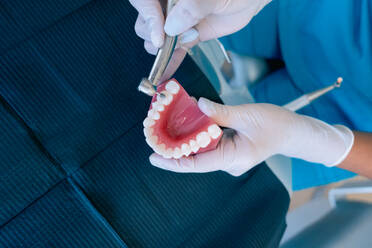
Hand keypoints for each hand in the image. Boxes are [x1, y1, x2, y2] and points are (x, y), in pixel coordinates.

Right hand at [130, 0, 271, 78]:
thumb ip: (192, 7)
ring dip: (163, 49)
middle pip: (144, 21)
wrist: (248, 1)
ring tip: (183, 44)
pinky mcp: (185, 37)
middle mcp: (168, 6)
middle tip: (170, 40)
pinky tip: (165, 73)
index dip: (147, 16)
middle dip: (154, 34)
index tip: (159, 33)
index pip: (143, 1)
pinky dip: (169, 62)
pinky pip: (172, 51)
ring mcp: (175, 22)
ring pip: (154, 38)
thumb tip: (171, 26)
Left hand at [149, 98, 353, 175]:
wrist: (293, 132)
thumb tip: (197, 104)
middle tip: (153, 137)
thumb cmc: (276, 124)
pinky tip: (184, 128)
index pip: (197, 164)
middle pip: (195, 159)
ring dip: (184, 142)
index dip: (174, 162)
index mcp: (234, 158)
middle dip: (174, 149)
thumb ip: (220, 111)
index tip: (154, 157)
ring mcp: (229, 159)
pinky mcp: (229, 151)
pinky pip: (208, 146)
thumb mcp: (247, 114)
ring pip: (200, 152)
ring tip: (163, 131)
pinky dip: (196, 137)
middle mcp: (229, 163)